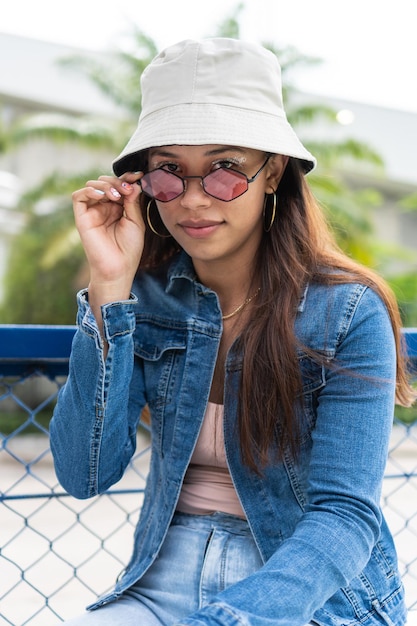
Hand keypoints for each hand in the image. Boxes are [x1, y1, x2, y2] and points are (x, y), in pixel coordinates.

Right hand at [72, 172, 144, 302]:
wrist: (119, 268)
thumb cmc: (129, 249)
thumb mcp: (135, 221)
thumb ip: (132, 201)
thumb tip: (133, 182)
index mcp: (118, 208)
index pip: (119, 185)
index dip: (127, 178)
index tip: (139, 175)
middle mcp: (104, 207)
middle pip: (106, 181)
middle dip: (118, 181)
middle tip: (127, 189)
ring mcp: (92, 211)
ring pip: (93, 185)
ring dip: (106, 185)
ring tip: (117, 195)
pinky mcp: (81, 217)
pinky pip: (79, 196)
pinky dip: (90, 190)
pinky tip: (103, 196)